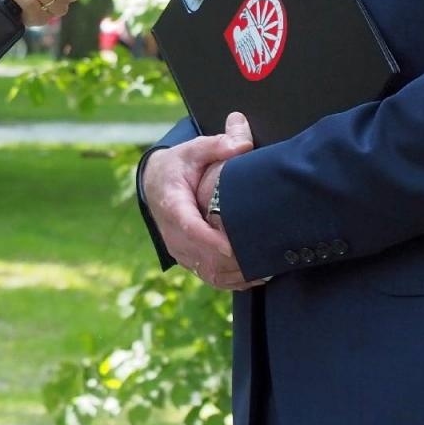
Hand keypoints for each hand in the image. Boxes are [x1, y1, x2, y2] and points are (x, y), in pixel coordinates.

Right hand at [143, 128, 253, 290]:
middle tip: (266, 255)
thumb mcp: (193, 150)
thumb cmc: (177, 166)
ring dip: (238, 273)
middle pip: (205, 258)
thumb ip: (217, 145)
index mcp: (173, 206)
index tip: (234, 248)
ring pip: (210, 273)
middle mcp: (174, 235)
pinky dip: (235, 280)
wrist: (156, 184)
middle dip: (235, 261)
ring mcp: (182, 251)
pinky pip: (213, 278)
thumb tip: (243, 143)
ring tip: (267, 265)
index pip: (190, 229)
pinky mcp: (191, 260)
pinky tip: (258, 275)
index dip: (212, 242)